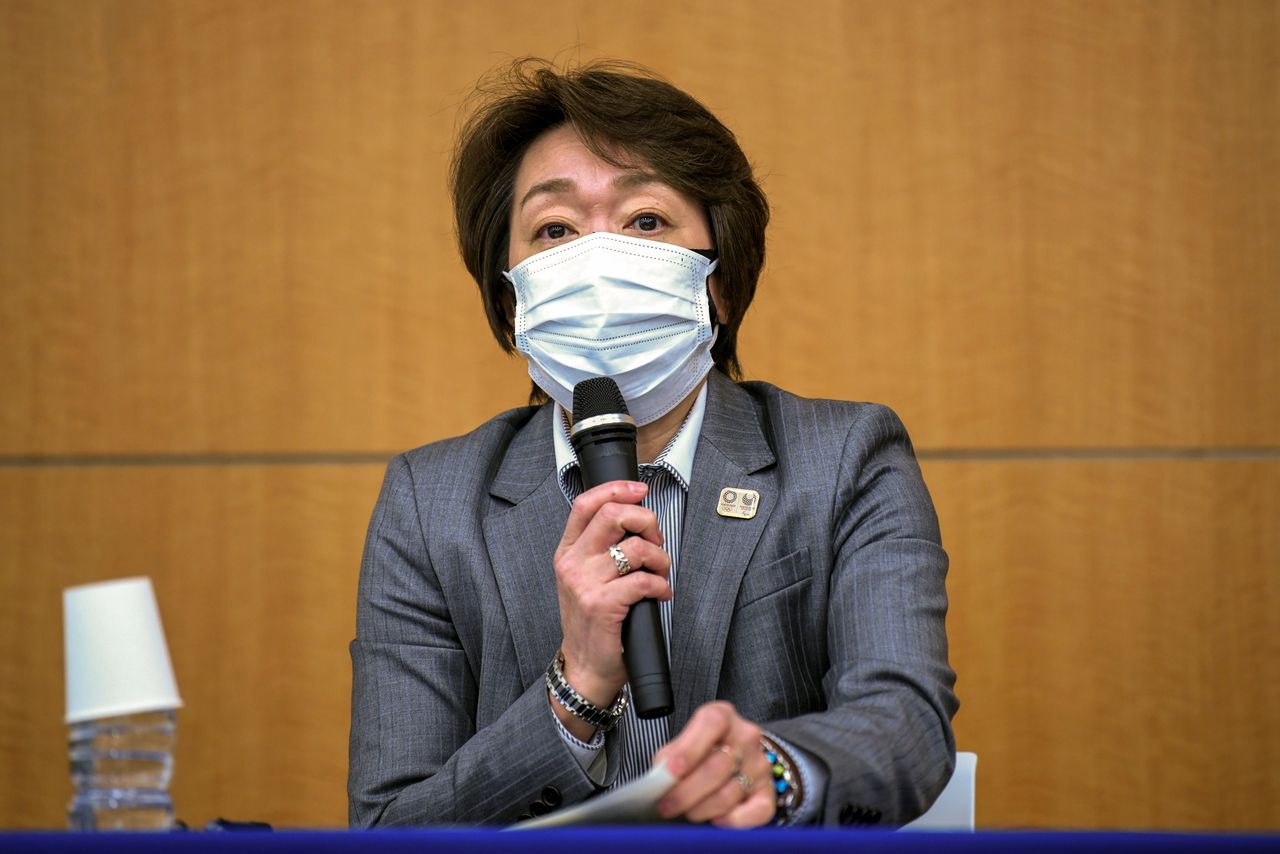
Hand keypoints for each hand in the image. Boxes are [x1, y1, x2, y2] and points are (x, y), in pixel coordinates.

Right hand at [552, 481, 672, 724]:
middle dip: (646, 521)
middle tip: (656, 539)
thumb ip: (599, 548)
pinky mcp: (602, 605)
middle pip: (612, 516)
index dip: (616, 490)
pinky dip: (661, 585)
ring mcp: (584, 584)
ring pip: (635, 548)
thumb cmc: (592, 622)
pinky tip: (661, 593)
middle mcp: (571, 563)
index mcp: (567, 552)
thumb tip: (635, 518)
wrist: (585, 666)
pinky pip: (643, 580)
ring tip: (661, 572)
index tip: (639, 490)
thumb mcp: (584, 579)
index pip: (586, 504)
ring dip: (660, 558)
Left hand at [653, 702, 775, 827]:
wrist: (734, 756)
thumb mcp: (683, 742)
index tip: (670, 771)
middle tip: (667, 805)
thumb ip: (671, 756)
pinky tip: (716, 821)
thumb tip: (660, 780)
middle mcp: (745, 736)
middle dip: (686, 792)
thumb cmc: (701, 750)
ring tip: (686, 812)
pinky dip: (734, 821)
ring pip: (729, 793)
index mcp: (722, 716)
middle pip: (717, 767)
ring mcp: (759, 764)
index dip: (689, 749)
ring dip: (702, 809)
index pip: (711, 724)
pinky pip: (756, 812)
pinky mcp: (767, 792)